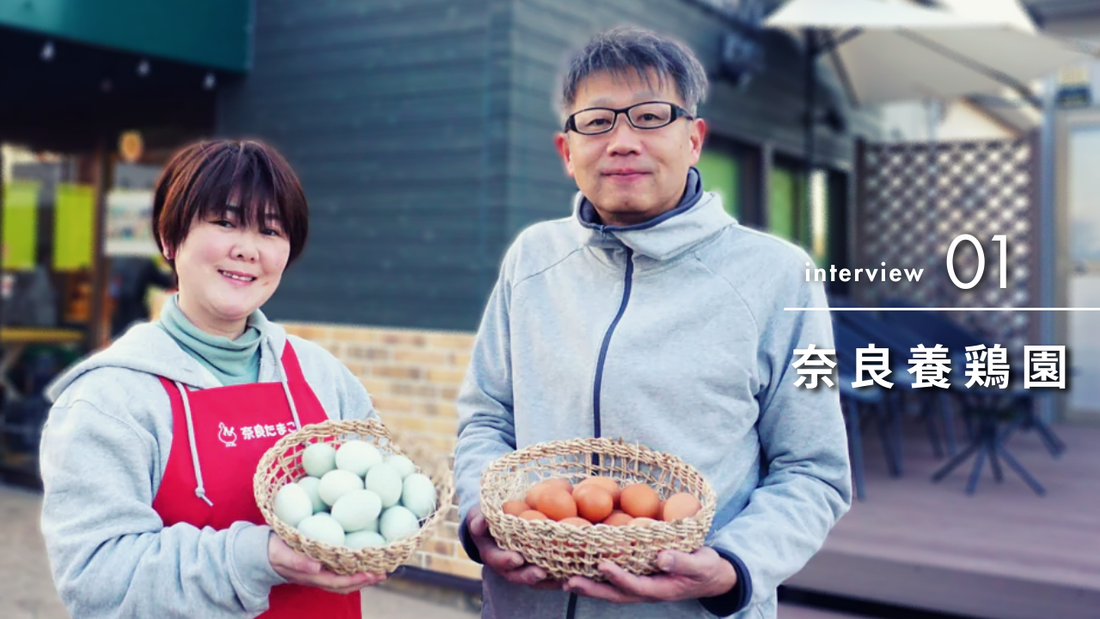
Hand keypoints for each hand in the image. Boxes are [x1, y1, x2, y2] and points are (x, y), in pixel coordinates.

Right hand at [268, 533, 386, 593]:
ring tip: (380, 570)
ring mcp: (319, 574)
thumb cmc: (272, 552)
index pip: (338, 582)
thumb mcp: (282, 554)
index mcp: (311, 576)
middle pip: (346, 585)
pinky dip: (354, 570)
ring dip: (362, 577)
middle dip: (365, 580)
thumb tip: (317, 567)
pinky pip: (340, 573)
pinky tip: (363, 562)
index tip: (372, 574)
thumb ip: (297, 561)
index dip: (356, 580)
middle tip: (384, 572)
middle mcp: (318, 577)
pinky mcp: (319, 567)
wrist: (261, 554)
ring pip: (344, 581)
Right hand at [467, 505, 560, 589]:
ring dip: (545, 580)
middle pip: (515, 575)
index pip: (495, 559)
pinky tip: (569, 574)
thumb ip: (478, 518)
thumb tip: (481, 523)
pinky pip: (544, 576)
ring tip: (559, 577)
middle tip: (540, 573)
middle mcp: (504, 565)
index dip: (505, 561)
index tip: (517, 559)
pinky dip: (555, 578)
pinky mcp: (532, 566)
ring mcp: (518, 568)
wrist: (496, 523)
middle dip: (527, 575)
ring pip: (530, 578)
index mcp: (490, 552)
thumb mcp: (479, 515)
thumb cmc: (487, 517)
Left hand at [564, 548, 735, 603]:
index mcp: (661, 589)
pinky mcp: (637, 580)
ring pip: (610, 591)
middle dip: (592, 589)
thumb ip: (682, 562)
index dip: (619, 577)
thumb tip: (662, 558)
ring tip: (564, 581)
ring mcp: (640, 588)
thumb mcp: (701, 564)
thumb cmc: (705, 568)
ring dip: (588, 587)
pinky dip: (595, 579)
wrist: (709, 576)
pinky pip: (612, 583)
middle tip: (568, 582)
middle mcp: (646, 591)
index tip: (603, 565)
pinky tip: (578, 570)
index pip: (636, 586)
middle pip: (614, 594)